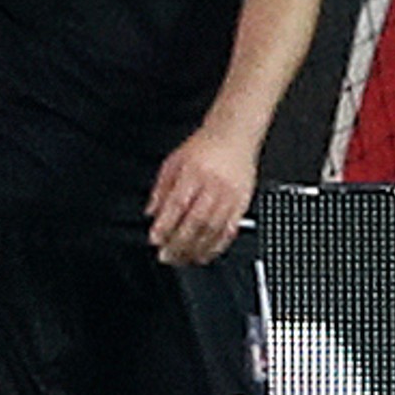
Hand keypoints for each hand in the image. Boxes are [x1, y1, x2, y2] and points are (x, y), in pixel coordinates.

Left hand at [147, 129, 256, 266]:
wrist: (235, 135)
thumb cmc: (204, 147)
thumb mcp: (173, 162)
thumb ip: (161, 188)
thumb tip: (151, 213)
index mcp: (193, 173)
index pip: (177, 204)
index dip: (165, 225)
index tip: (155, 239)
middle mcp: (213, 186)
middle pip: (196, 221)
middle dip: (178, 243)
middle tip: (166, 256)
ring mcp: (230, 196)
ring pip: (213, 230)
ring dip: (196, 249)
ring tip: (182, 259)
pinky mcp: (243, 203)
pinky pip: (230, 230)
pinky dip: (217, 246)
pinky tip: (205, 254)